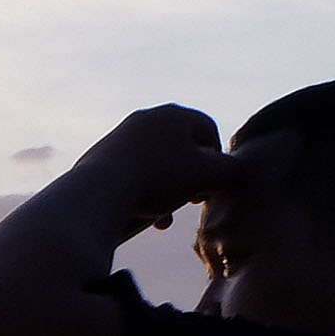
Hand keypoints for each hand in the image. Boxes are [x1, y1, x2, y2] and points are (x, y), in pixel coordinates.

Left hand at [75, 104, 245, 233]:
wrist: (98, 192)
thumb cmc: (159, 178)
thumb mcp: (206, 175)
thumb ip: (230, 171)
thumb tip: (237, 171)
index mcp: (173, 115)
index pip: (208, 131)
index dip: (217, 159)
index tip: (214, 184)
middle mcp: (145, 120)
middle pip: (179, 150)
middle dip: (189, 179)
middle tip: (192, 201)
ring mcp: (118, 139)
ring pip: (154, 167)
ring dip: (165, 194)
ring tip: (165, 221)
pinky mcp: (97, 161)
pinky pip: (129, 177)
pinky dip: (140, 196)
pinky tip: (142, 218)